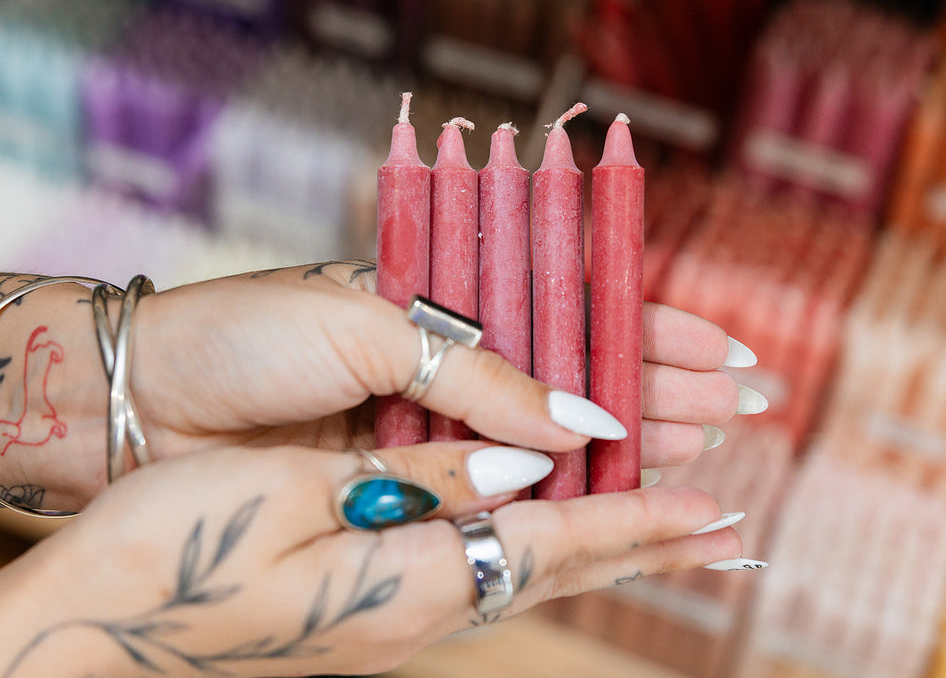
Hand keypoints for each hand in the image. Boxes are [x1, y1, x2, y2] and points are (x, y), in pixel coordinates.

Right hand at [0, 443, 743, 676]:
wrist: (89, 619)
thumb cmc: (172, 549)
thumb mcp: (294, 494)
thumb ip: (422, 480)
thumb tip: (524, 464)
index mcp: (408, 584)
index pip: (554, 545)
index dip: (636, 520)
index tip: (711, 510)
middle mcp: (417, 612)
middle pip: (555, 568)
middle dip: (641, 541)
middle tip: (720, 524)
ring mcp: (393, 616)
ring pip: (523, 567)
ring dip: (597, 540)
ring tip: (660, 519)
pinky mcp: (369, 602)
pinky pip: (477, 565)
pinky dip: (534, 540)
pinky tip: (545, 524)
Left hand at [3, 261, 759, 509]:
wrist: (155, 398)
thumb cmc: (253, 337)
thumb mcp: (372, 328)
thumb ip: (483, 380)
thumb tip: (587, 426)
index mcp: (449, 303)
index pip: (573, 309)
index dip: (651, 329)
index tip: (726, 350)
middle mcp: (456, 365)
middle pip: (583, 375)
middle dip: (666, 388)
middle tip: (744, 408)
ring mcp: (441, 424)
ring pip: (558, 436)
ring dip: (636, 438)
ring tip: (709, 445)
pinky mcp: (416, 477)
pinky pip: (508, 483)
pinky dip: (567, 488)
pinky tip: (625, 486)